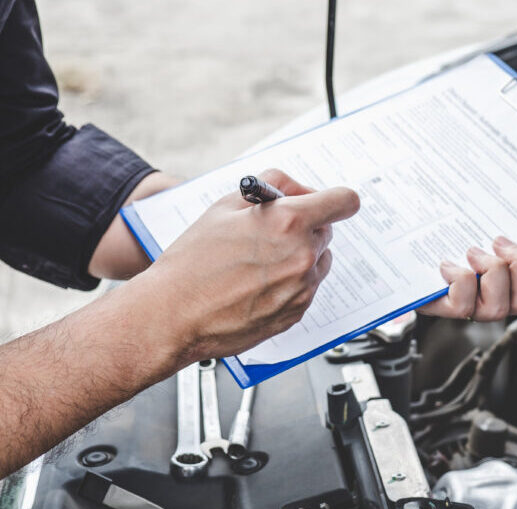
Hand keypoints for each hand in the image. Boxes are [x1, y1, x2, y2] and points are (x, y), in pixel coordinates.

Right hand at [135, 169, 359, 360]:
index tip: (329, 202)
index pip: (343, 201)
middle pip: (326, 230)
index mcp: (289, 222)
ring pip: (318, 260)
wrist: (173, 315)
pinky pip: (306, 288)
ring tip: (258, 262)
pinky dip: (289, 282)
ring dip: (299, 255)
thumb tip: (296, 188)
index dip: (336, 199)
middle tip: (270, 232)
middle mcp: (303, 255)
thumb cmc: (192, 262)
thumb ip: (270, 186)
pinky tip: (256, 284)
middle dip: (304, 226)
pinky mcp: (296, 313)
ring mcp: (302, 288)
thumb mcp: (226, 205)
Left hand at [417, 218, 516, 320]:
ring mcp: (476, 310)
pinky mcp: (451, 311)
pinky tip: (448, 265)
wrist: (413, 258)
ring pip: (498, 306)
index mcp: (515, 281)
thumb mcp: (480, 229)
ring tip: (472, 252)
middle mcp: (500, 301)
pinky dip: (458, 278)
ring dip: (488, 271)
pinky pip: (463, 304)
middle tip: (497, 242)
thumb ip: (501, 224)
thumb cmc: (451, 241)